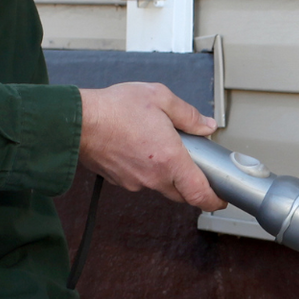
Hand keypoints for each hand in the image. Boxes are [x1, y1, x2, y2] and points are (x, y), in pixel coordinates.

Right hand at [76, 82, 223, 209]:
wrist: (76, 120)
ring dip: (168, 175)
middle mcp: (154, 177)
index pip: (199, 194)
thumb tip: (205, 126)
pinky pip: (142, 180)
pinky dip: (148, 170)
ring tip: (164, 149)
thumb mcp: (159, 98)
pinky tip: (143, 149)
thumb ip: (187, 114)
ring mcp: (135, 182)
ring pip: (161, 187)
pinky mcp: (120, 181)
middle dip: (193, 185)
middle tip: (197, 167)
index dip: (214, 200)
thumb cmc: (114, 109)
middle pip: (182, 194)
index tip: (221, 198)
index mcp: (170, 160)